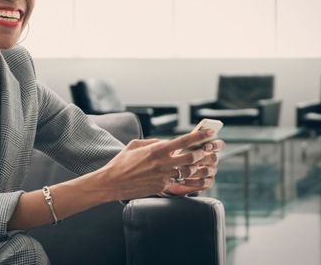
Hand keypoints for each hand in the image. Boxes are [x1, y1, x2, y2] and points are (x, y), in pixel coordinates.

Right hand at [93, 129, 223, 200]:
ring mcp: (163, 176)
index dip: (198, 136)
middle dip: (202, 153)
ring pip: (188, 171)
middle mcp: (162, 163)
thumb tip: (165, 142)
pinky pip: (180, 183)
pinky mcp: (161, 187)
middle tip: (207, 150)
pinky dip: (189, 181)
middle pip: (191, 157)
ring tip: (204, 164)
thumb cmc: (121, 162)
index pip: (183, 141)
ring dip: (198, 167)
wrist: (111, 183)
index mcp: (156, 150)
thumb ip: (152, 142)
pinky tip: (196, 179)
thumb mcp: (135, 145)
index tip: (209, 132)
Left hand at [163, 139, 224, 195]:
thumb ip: (187, 142)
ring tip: (181, 169)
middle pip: (214, 158)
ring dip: (194, 170)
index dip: (215, 145)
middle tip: (191, 158)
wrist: (170, 172)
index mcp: (209, 148)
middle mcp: (212, 160)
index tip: (205, 146)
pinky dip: (192, 182)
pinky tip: (181, 180)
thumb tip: (191, 137)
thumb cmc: (176, 155)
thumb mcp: (179, 147)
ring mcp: (211, 172)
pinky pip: (203, 183)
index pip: (219, 145)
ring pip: (207, 171)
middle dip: (202, 158)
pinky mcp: (207, 183)